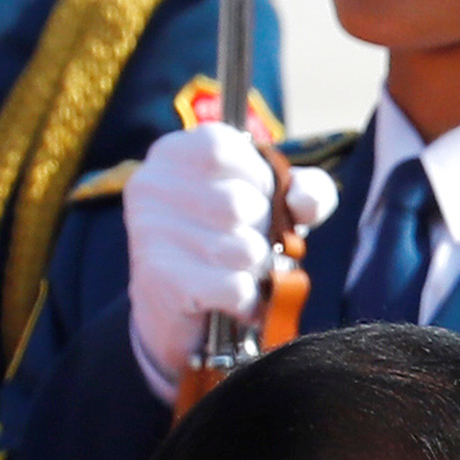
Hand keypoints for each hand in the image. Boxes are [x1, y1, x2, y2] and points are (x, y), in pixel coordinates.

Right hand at [120, 126, 336, 393]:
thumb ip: (310, 191)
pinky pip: (236, 288)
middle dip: (262, 231)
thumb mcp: (277, 203)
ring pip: (244, 249)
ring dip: (258, 268)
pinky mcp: (159, 282)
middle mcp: (151, 185)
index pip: (228, 150)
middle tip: (247, 244)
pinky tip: (235, 300)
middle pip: (240, 204)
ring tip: (242, 271)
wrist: (174, 308)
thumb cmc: (230, 239)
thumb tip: (303, 201)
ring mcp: (149, 233)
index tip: (256, 199)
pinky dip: (249, 300)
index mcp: (173, 152)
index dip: (260, 181)